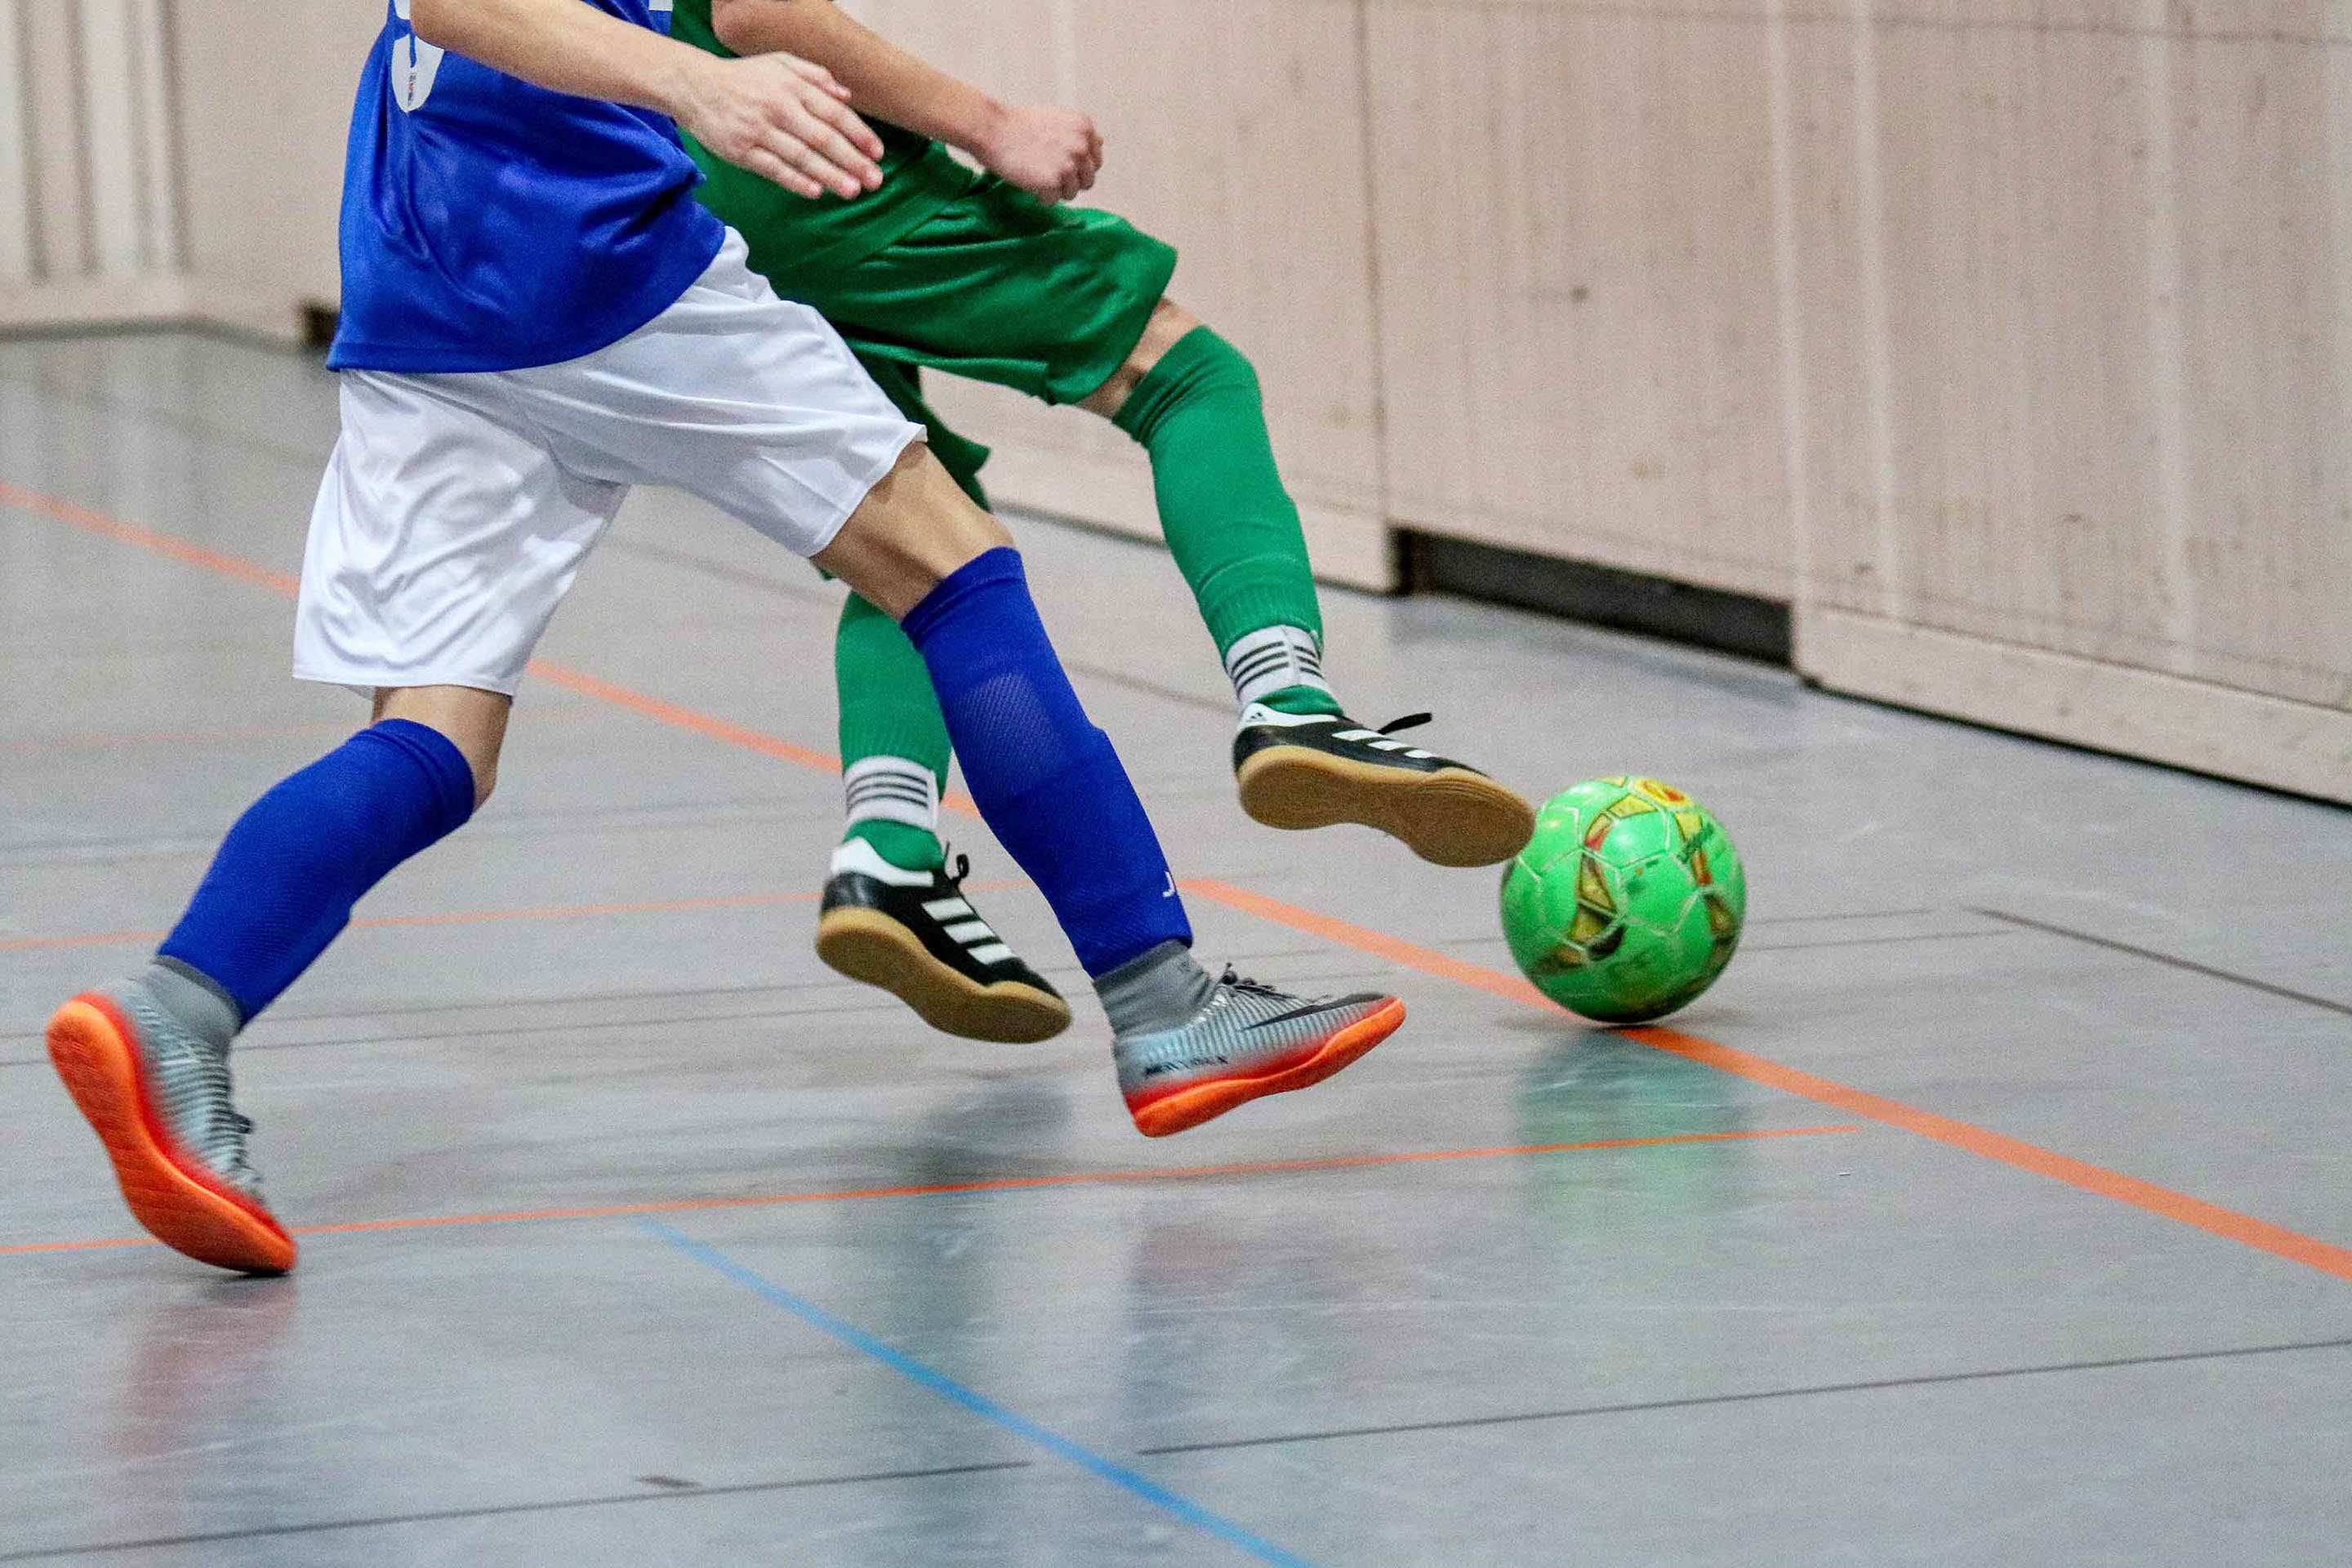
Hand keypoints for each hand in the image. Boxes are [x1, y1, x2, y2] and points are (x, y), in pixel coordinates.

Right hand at [673, 51, 883, 198]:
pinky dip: (796, 181)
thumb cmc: (744, 77)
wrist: (694, 86)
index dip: (859, 134)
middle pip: (823, 138)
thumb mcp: (780, 63)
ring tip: (853, 190)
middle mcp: (778, 108)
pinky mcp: (742, 152)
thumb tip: (847, 94)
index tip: (878, 153)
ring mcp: (759, 131)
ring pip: (802, 157)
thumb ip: (815, 75)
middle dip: (853, 161)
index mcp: (792, 86)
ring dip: (830, 175)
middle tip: (875, 180)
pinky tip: (817, 191)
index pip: (834, 112)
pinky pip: (775, 169)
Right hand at [977, 103, 1102, 204]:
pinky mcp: (1053, 183)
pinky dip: (1039, 196)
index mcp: (1084, 128)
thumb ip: (1078, 134)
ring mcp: (1068, 165)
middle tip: (1045, 171)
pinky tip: (1028, 180)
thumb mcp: (1056, 119)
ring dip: (1053, 190)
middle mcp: (1081, 146)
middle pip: (1086, 181)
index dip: (1077, 168)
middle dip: (1068, 181)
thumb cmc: (1018, 124)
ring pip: (1071, 194)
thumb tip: (1100, 143)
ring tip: (1035, 174)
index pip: (1096, 162)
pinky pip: (1052, 201)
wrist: (993, 129)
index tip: (1060, 165)